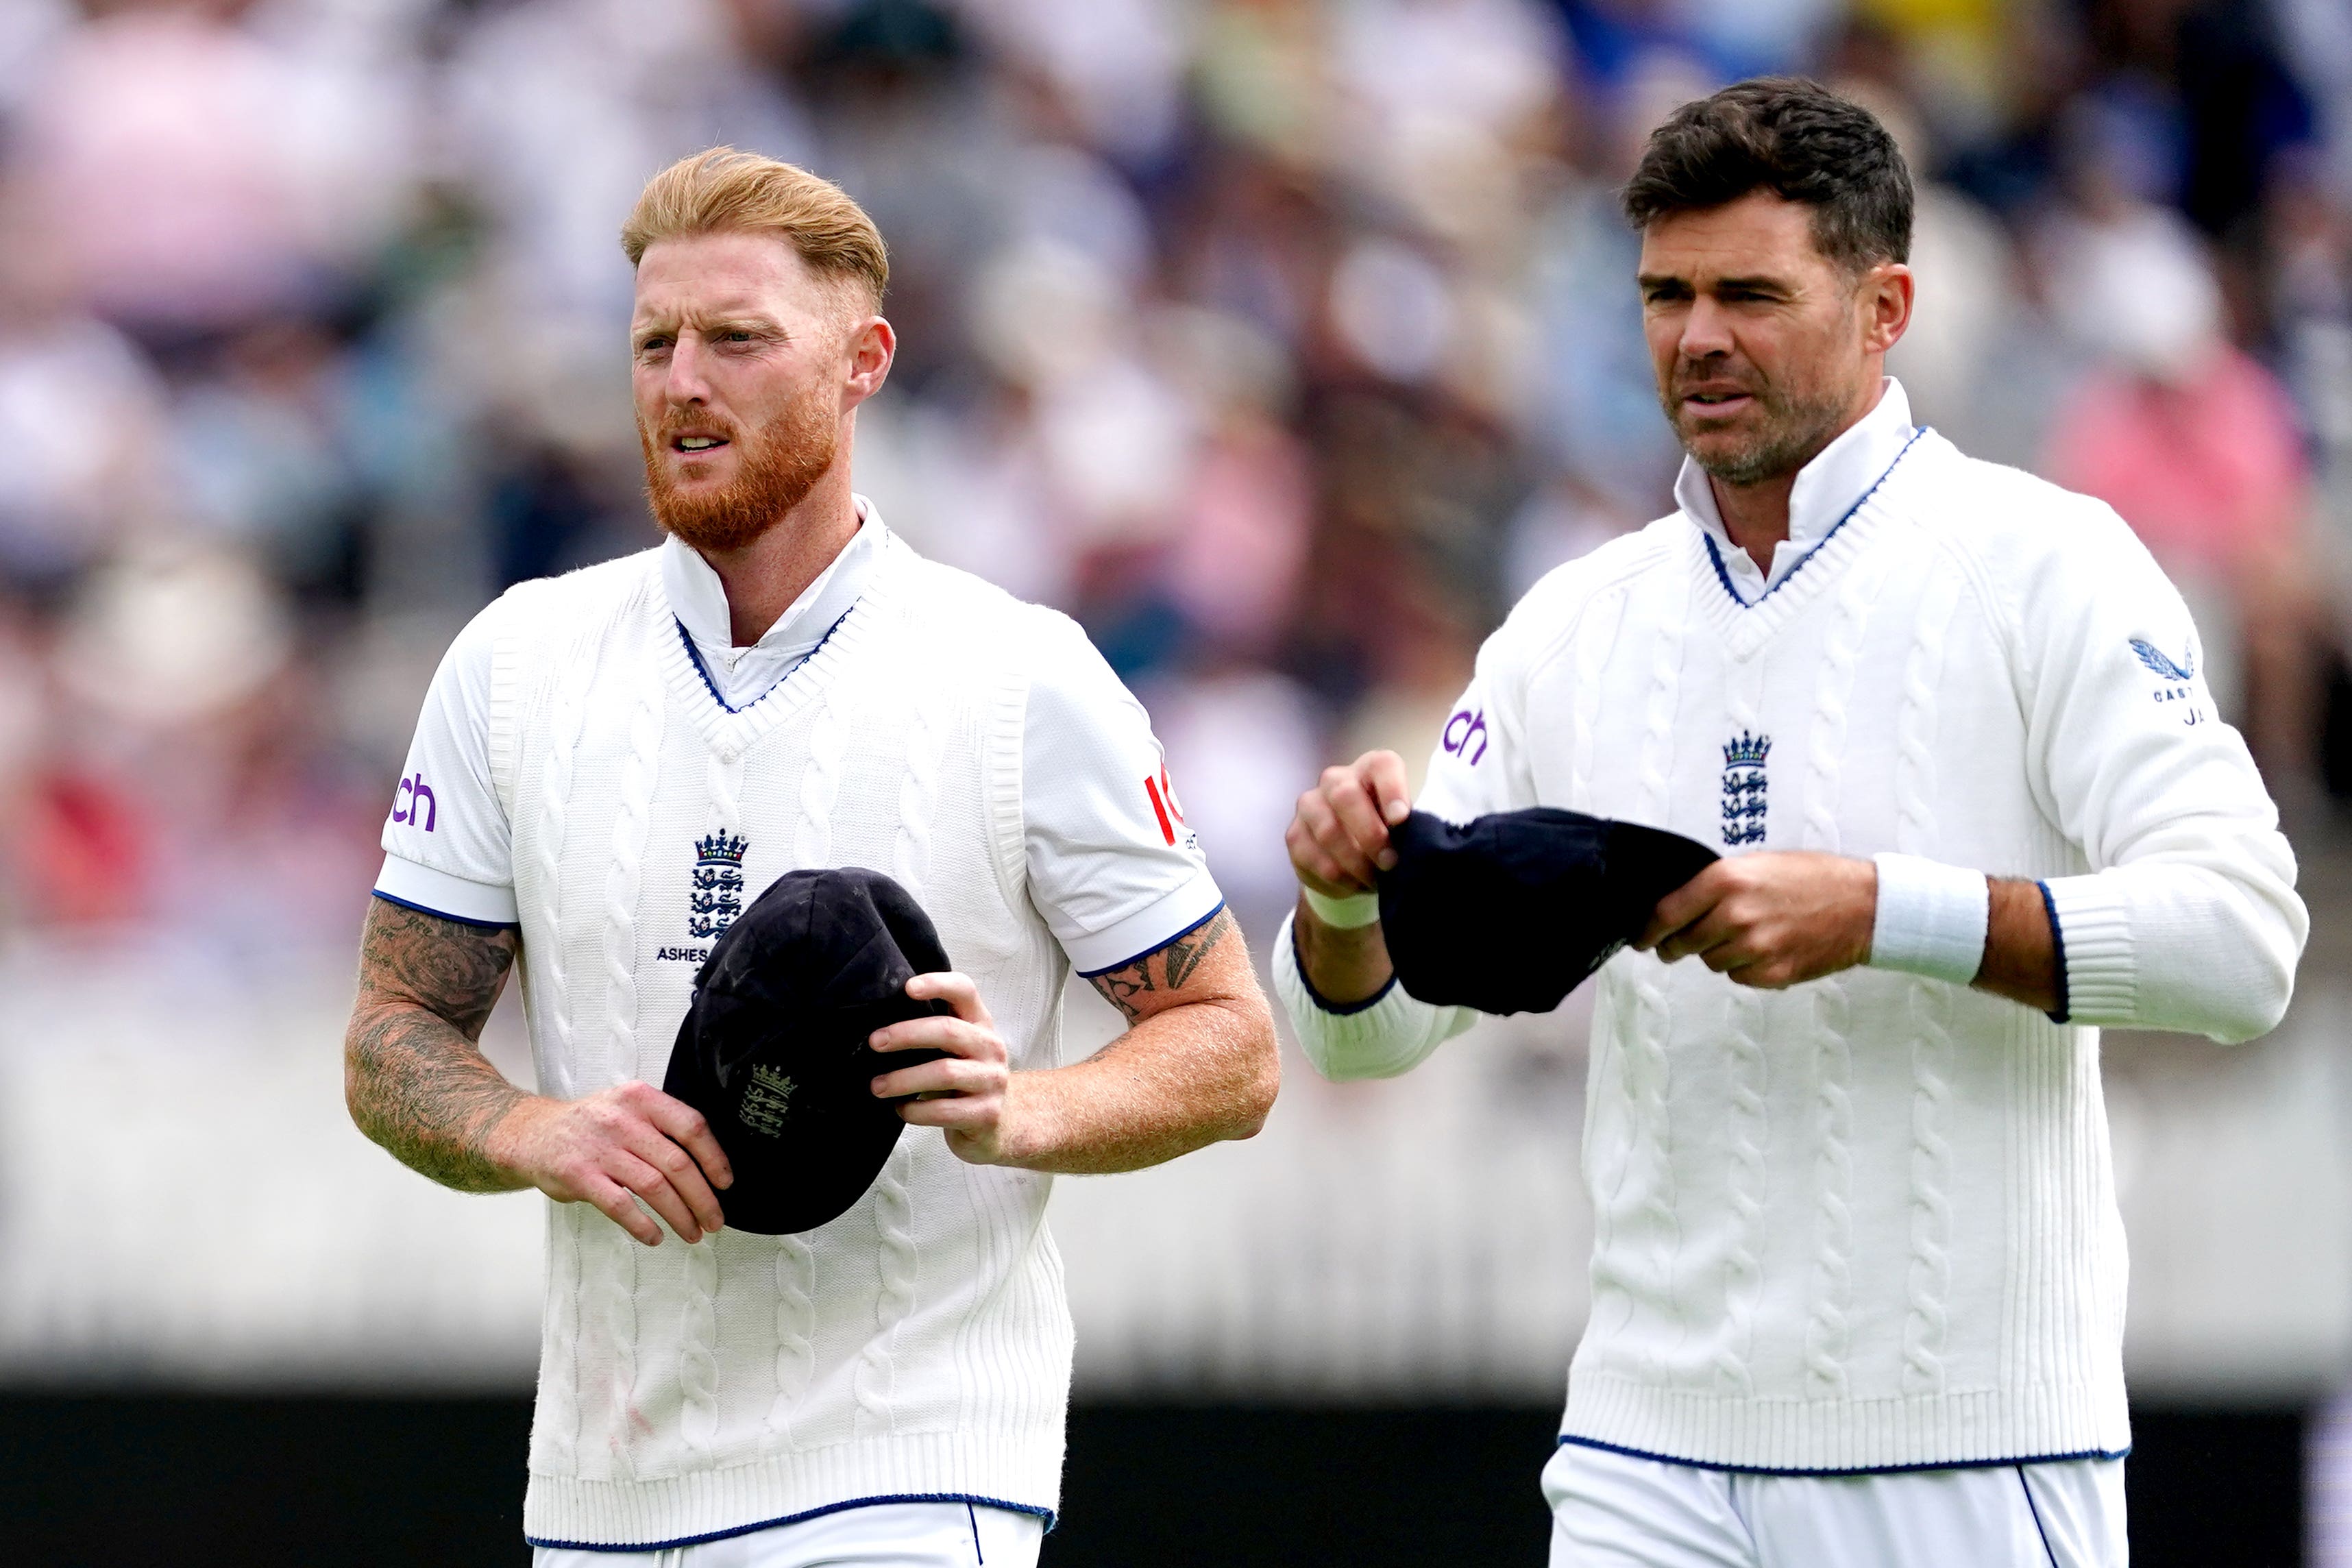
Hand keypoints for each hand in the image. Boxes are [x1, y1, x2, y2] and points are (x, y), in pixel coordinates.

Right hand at [486, 1081, 732, 1244]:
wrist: (532, 1134)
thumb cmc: (591, 1126)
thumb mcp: (627, 1108)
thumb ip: (661, 1126)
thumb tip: (707, 1165)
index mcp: (641, 1099)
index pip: (691, 1125)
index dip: (714, 1157)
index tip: (725, 1183)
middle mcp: (622, 1120)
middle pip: (677, 1162)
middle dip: (702, 1197)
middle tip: (715, 1221)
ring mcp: (600, 1148)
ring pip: (654, 1187)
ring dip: (679, 1215)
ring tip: (692, 1233)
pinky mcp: (579, 1175)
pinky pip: (620, 1205)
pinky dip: (642, 1225)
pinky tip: (656, 1236)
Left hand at [869, 973, 1025, 1165]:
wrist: (998, 1124)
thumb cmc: (963, 1080)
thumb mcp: (956, 1050)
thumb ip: (932, 1034)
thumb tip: (878, 1031)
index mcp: (980, 1023)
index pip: (964, 991)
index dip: (937, 984)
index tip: (907, 988)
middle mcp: (991, 1047)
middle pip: (948, 1031)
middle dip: (906, 1035)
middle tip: (874, 1043)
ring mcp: (992, 1081)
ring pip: (944, 1072)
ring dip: (903, 1079)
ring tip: (877, 1086)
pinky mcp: (987, 1114)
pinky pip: (944, 1111)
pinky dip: (916, 1110)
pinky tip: (902, 1109)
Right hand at [1286, 749, 1411, 896]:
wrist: (1351, 855)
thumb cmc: (1385, 832)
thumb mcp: (1403, 825)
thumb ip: (1408, 825)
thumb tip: (1412, 842)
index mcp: (1371, 769)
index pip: (1382, 766)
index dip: (1392, 790)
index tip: (1401, 819)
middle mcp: (1335, 779)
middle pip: (1345, 796)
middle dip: (1370, 835)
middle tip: (1390, 863)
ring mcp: (1309, 805)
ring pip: (1327, 832)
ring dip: (1355, 863)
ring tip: (1374, 880)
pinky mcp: (1294, 834)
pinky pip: (1314, 859)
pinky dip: (1338, 878)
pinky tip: (1354, 884)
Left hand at [1636, 852, 1875, 988]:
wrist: (1864, 906)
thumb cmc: (1812, 878)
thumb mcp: (1757, 863)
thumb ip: (1715, 884)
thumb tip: (1676, 906)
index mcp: (1726, 881)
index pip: (1665, 914)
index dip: (1647, 931)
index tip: (1640, 938)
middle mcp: (1735, 915)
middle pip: (1683, 944)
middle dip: (1678, 945)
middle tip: (1681, 942)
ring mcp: (1754, 948)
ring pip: (1711, 962)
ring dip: (1718, 952)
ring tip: (1747, 933)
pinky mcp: (1772, 973)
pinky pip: (1739, 976)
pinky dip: (1745, 966)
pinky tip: (1768, 947)